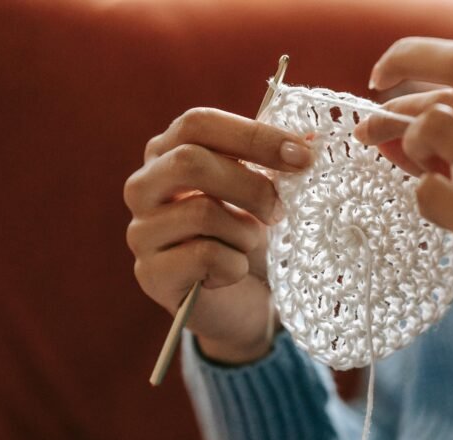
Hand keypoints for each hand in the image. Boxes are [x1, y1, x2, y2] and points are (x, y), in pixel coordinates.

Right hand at [124, 108, 311, 363]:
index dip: (253, 135)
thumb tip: (311, 137)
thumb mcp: (263, 191)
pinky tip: (231, 274)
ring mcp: (141, 231)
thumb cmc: (247, 237)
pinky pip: (204, 256)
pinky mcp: (151, 273)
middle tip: (280, 211)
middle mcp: (144, 187)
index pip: (198, 124)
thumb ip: (277, 160)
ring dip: (246, 233)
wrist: (242, 302)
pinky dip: (234, 266)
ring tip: (248, 247)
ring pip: (202, 212)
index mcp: (168, 153)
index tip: (302, 156)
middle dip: (250, 186)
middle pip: (191, 161)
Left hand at [355, 38, 452, 351]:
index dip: (418, 84)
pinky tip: (437, 218)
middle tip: (371, 85)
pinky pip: (430, 193)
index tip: (386, 100)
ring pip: (436, 126)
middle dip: (403, 58)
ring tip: (415, 171)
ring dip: (408, 143)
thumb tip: (402, 120)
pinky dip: (420, 200)